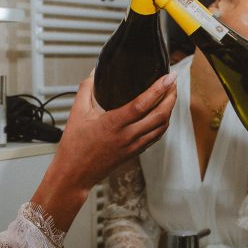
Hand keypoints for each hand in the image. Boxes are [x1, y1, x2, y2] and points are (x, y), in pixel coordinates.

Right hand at [32, 72, 176, 228]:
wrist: (75, 174)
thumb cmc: (74, 146)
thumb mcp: (76, 113)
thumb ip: (86, 90)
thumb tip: (94, 73)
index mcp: (113, 124)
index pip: (142, 104)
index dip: (158, 89)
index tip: (169, 77)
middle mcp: (127, 136)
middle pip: (159, 115)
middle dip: (171, 97)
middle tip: (173, 83)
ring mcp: (133, 146)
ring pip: (161, 127)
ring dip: (169, 110)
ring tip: (170, 95)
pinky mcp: (134, 152)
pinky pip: (155, 137)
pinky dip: (163, 124)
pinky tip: (162, 115)